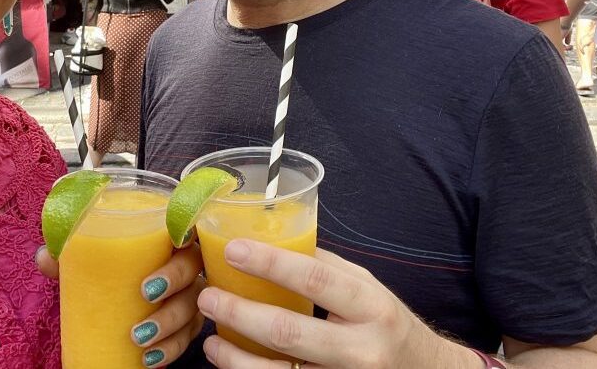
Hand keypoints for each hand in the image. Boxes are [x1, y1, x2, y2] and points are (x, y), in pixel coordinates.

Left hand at [36, 242, 205, 364]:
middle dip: (174, 278)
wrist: (111, 306)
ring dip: (169, 323)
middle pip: (194, 266)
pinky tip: (150, 358)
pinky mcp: (186, 327)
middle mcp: (184, 265)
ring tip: (139, 337)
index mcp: (164, 239)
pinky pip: (186, 338)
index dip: (189, 230)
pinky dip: (170, 350)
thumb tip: (45, 257)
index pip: (187, 225)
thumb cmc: (108, 273)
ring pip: (193, 306)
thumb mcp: (87, 263)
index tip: (174, 240)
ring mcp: (188, 297)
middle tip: (145, 292)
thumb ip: (67, 257)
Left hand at [198, 241, 473, 368]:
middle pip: (289, 332)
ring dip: (235, 357)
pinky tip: (231, 364)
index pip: (315, 279)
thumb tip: (269, 240)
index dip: (270, 263)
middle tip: (209, 296)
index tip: (233, 249)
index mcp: (371, 306)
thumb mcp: (368, 290)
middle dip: (239, 313)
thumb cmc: (388, 325)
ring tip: (211, 340)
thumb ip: (326, 268)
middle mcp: (361, 349)